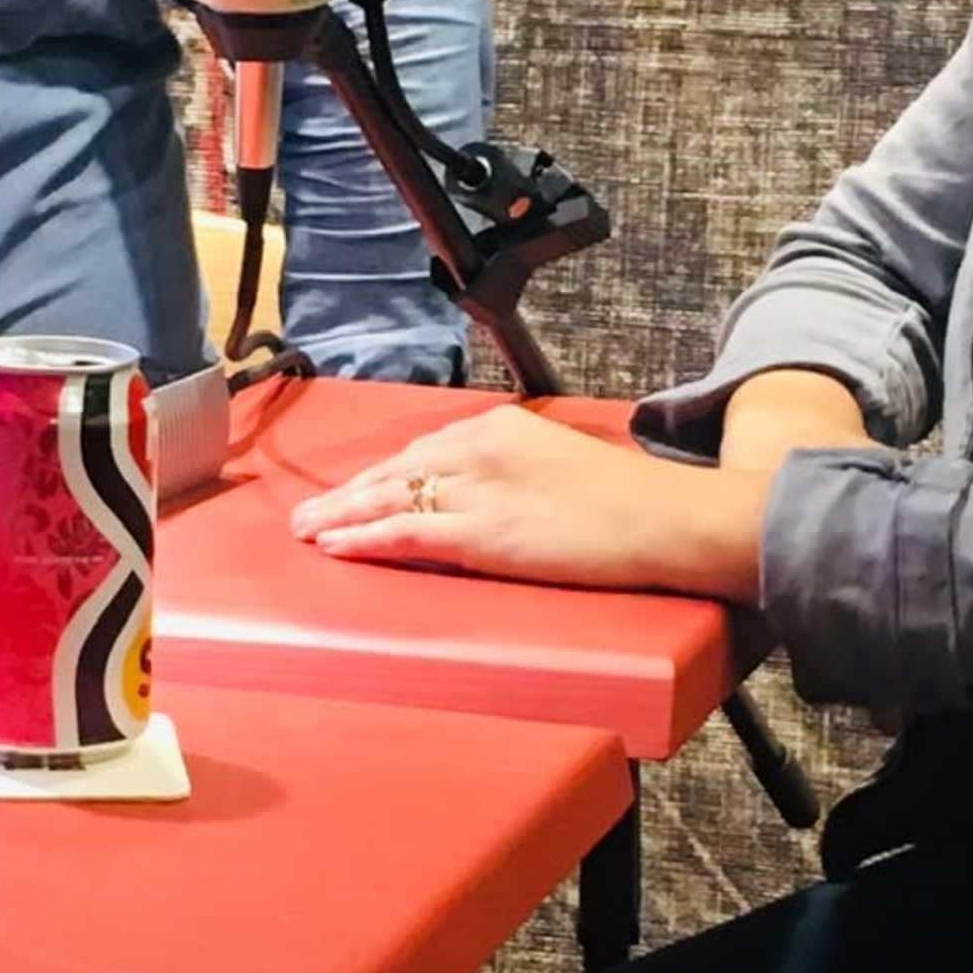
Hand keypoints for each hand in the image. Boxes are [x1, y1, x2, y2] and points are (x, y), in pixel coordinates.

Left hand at [291, 406, 773, 599]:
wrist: (666, 519)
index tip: (356, 488)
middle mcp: (479, 447)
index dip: (383, 473)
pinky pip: (406, 533)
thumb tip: (491, 497)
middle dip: (349, 491)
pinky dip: (365, 538)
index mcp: (501, 427)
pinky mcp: (482, 532)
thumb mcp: (561, 465)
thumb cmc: (629, 501)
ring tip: (307, 530)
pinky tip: (337, 545)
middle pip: (397, 469)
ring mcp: (478, 489)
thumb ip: (517, 473)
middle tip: (308, 511)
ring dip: (341, 515)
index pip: (425, 449)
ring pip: (389, 498)